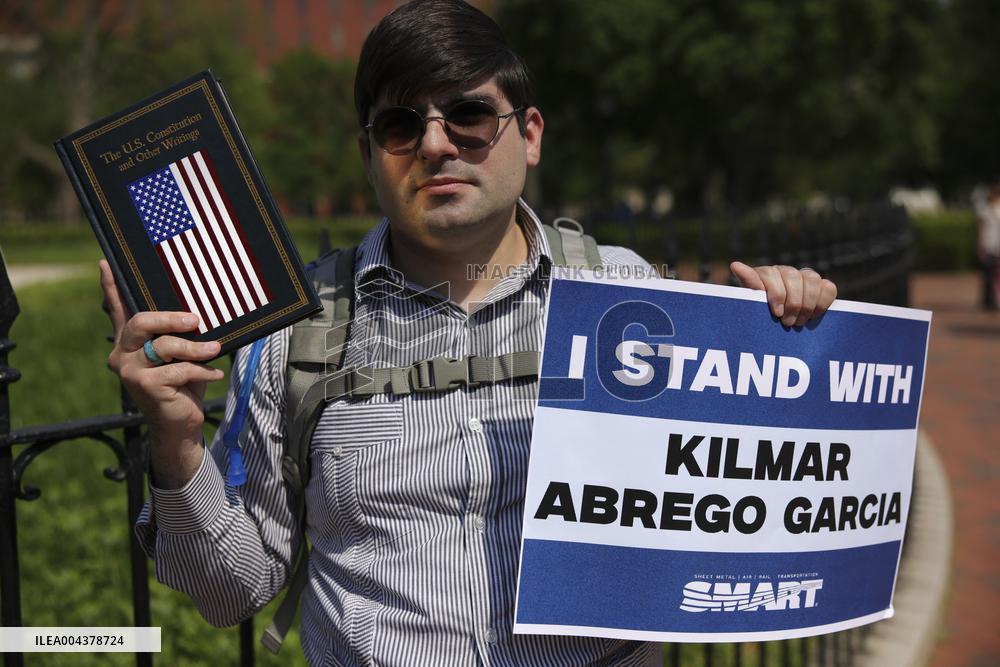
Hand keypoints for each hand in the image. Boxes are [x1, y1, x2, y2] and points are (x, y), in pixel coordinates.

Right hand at [100, 260, 224, 485]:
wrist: (181, 425)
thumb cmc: (184, 384)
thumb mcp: (182, 355)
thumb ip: (179, 335)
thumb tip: (200, 311)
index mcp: (129, 342)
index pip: (117, 310)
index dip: (111, 286)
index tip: (105, 262)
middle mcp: (122, 354)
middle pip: (141, 322)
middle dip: (171, 318)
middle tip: (195, 320)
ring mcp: (131, 371)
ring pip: (164, 346)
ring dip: (196, 348)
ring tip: (215, 350)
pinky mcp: (146, 386)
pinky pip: (179, 369)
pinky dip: (201, 370)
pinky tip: (214, 374)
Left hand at [730, 262, 837, 326]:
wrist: (776, 326)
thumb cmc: (760, 313)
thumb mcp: (751, 302)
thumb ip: (748, 284)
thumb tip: (736, 265)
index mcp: (765, 274)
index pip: (771, 274)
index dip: (776, 293)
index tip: (776, 313)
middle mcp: (785, 272)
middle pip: (793, 276)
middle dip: (792, 303)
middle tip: (788, 323)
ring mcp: (804, 277)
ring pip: (812, 279)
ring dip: (807, 304)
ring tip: (799, 322)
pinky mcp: (822, 286)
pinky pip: (829, 287)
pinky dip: (822, 303)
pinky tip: (813, 316)